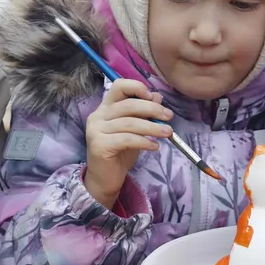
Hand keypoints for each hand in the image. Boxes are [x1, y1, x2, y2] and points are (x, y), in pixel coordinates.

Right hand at [85, 79, 172, 209]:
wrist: (106, 178)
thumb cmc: (122, 151)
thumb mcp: (136, 129)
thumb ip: (144, 113)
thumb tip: (157, 96)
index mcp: (106, 107)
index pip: (119, 86)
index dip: (137, 87)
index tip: (154, 97)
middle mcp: (98, 115)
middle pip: (128, 104)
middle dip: (152, 109)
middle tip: (169, 116)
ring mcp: (96, 130)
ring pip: (129, 123)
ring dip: (153, 126)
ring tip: (168, 133)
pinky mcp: (99, 145)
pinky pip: (126, 139)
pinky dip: (144, 141)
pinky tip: (155, 146)